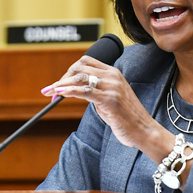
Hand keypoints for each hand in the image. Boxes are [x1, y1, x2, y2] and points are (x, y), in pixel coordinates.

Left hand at [41, 55, 168, 151]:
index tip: (60, 82)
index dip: (70, 70)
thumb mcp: (109, 99)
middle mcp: (113, 76)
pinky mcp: (110, 100)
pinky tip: (59, 94)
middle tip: (52, 89)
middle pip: (80, 67)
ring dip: (61, 84)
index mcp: (114, 73)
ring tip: (49, 92)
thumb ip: (95, 92)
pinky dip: (69, 91)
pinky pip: (85, 91)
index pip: (87, 61)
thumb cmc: (126, 118)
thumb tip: (74, 90)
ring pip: (80, 78)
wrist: (144, 131)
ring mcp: (112, 87)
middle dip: (63, 77)